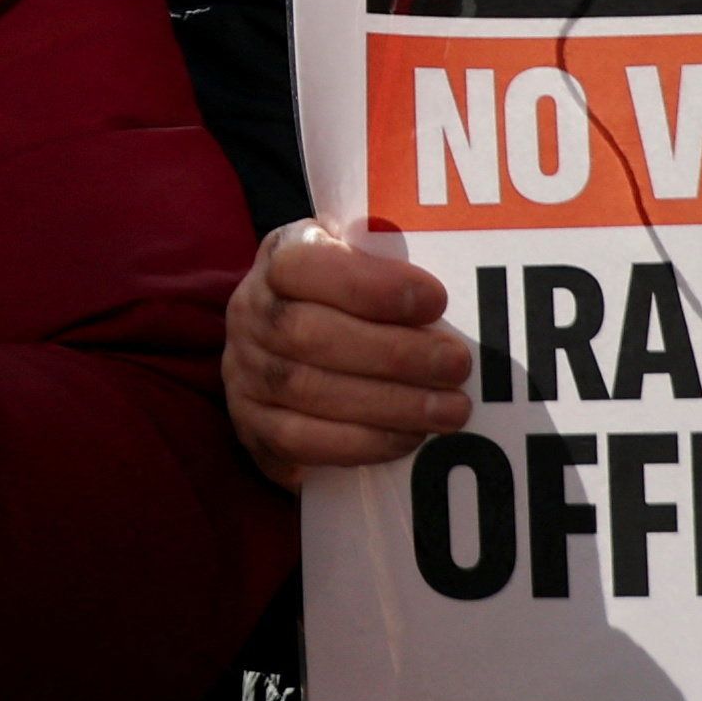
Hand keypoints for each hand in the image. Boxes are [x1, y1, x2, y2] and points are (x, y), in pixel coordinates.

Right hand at [222, 218, 467, 488]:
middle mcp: (251, 313)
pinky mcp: (253, 428)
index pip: (311, 266)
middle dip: (394, 353)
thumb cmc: (337, 298)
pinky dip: (360, 442)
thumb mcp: (353, 261)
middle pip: (311, 335)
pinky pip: (302, 441)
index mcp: (281, 258)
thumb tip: (457, 296)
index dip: (373, 286)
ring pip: (309, 391)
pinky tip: (409, 439)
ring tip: (449, 410)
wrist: (278, 350)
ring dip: (389, 404)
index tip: (436, 300)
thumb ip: (387, 266)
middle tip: (456, 365)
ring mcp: (244, 374)